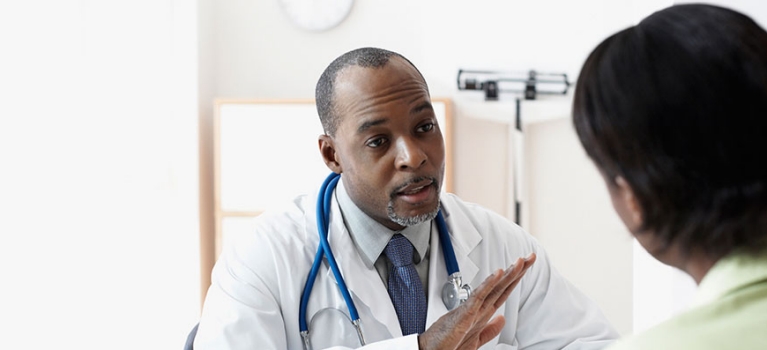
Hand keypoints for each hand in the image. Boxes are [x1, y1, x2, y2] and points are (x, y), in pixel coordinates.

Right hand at [418, 253, 536, 349]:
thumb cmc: (447, 345)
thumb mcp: (476, 339)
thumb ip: (490, 329)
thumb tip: (502, 318)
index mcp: (483, 312)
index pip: (504, 292)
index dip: (516, 279)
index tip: (525, 267)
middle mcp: (479, 307)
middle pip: (502, 286)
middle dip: (517, 271)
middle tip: (530, 257)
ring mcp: (472, 309)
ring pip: (494, 287)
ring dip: (508, 274)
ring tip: (520, 261)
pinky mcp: (465, 313)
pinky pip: (479, 296)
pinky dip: (488, 284)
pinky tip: (498, 273)